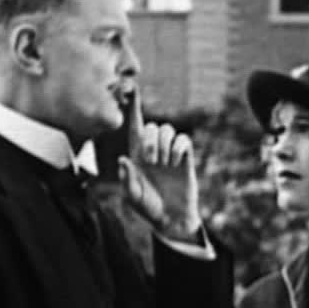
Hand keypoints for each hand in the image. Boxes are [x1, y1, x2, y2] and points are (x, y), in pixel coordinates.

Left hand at [117, 93, 200, 241]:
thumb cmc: (150, 209)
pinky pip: (183, 140)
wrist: (173, 219)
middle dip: (150, 140)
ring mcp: (170, 153)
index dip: (133, 108)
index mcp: (137, 155)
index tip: (131, 88)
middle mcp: (153, 150)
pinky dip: (179, 147)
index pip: (133, 127)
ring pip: (167, 130)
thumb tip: (123, 160)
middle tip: (152, 160)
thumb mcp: (134, 198)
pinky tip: (176, 162)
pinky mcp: (185, 158)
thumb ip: (127, 180)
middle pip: (151, 126)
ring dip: (164, 144)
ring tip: (165, 164)